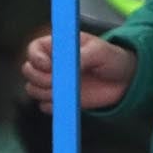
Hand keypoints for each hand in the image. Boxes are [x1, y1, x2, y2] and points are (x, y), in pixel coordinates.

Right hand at [20, 32, 137, 113]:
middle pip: (28, 70)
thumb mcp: (100, 51)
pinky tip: (68, 100)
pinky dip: (53, 105)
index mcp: (58, 46)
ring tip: (67, 90)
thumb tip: (63, 67)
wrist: (125, 80)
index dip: (36, 58)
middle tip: (58, 81)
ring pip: (32, 89)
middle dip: (39, 77)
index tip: (49, 66)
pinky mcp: (60, 100)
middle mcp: (52, 64)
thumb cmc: (112, 59)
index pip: (33, 49)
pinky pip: (44, 106)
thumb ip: (81, 56)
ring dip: (45, 92)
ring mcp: (54, 83)